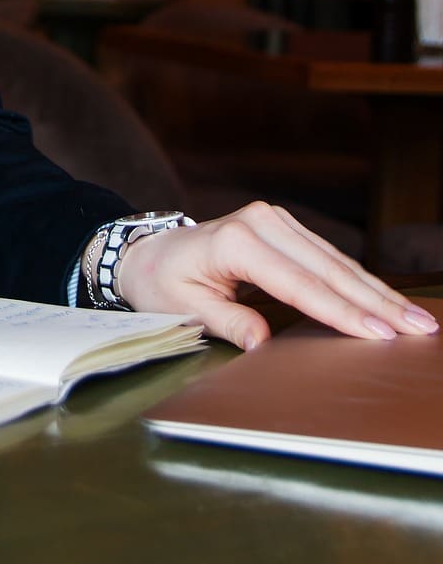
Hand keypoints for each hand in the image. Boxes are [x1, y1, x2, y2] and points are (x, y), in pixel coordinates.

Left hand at [114, 200, 439, 349]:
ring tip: (414, 318)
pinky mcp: (282, 225)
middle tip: (418, 328)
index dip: (341, 311)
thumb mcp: (184, 308)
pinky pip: (326, 256)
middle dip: (376, 302)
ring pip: (335, 260)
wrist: (147, 252)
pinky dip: (358, 279)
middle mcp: (261, 222)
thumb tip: (263, 344)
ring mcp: (274, 219)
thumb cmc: (161, 282)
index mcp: (237, 242)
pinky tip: (385, 299)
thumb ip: (227, 324)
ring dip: (376, 291)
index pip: (300, 284)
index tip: (378, 333)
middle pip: (328, 269)